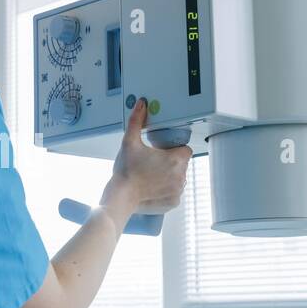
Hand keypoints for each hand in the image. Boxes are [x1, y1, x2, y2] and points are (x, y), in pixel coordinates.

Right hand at [103, 99, 191, 215]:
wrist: (120, 197)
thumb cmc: (126, 172)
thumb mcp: (130, 142)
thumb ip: (136, 121)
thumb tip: (141, 105)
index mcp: (176, 159)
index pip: (185, 150)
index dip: (175, 149)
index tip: (163, 151)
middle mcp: (181, 176)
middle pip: (181, 164)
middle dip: (170, 162)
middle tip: (153, 163)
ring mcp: (177, 191)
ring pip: (178, 178)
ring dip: (169, 176)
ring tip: (152, 176)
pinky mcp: (173, 202)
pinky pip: (174, 192)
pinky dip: (166, 190)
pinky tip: (153, 188)